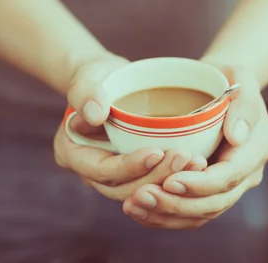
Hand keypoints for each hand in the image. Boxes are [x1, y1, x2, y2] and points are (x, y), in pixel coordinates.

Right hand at [53, 52, 207, 201]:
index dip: (129, 166)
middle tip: (184, 158)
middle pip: (123, 187)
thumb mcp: (88, 78)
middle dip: (155, 176)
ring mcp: (111, 175)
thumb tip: (95, 114)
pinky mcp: (132, 172)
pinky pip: (152, 182)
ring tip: (196, 162)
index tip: (156, 152)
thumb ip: (87, 93)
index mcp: (71, 153)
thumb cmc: (94, 76)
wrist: (108, 81)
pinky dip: (173, 176)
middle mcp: (89, 171)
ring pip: (141, 190)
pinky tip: (197, 164)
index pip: (101, 169)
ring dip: (169, 179)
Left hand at [122, 64, 267, 228]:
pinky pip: (191, 213)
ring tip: (133, 204)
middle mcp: (248, 173)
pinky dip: (164, 216)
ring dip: (166, 214)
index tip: (169, 180)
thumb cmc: (225, 77)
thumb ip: (244, 104)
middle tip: (141, 195)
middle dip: (177, 204)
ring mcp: (231, 185)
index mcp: (258, 147)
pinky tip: (138, 209)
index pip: (229, 176)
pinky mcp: (211, 190)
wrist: (220, 87)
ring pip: (201, 213)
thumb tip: (237, 136)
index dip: (200, 184)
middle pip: (215, 202)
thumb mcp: (238, 75)